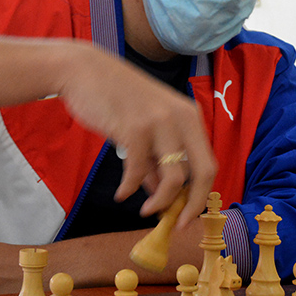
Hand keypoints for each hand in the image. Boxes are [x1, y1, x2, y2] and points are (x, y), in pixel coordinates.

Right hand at [58, 42, 217, 225]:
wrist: (86, 72)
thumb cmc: (116, 99)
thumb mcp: (145, 126)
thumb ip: (156, 159)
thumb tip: (163, 196)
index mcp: (189, 115)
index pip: (208, 163)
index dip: (201, 194)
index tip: (187, 215)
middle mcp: (182, 117)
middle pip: (203, 172)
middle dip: (192, 204)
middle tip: (176, 223)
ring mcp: (160, 122)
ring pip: (173, 178)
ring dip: (159, 202)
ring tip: (144, 210)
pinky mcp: (135, 129)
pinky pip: (138, 172)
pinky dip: (129, 188)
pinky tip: (121, 193)